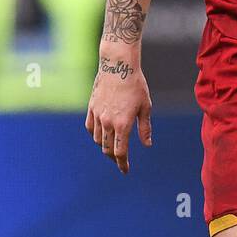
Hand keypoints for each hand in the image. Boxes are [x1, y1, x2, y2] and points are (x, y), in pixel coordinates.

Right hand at [85, 51, 151, 174]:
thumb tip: (147, 145)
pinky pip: (89, 127)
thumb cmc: (135, 85)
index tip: (125, 170)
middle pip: (107, 149)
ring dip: (104, 147)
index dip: (123, 164)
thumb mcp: (145, 107)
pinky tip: (100, 135)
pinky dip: (94, 134)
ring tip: (112, 148)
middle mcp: (107, 122)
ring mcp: (97, 115)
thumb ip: (145, 128)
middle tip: (121, 161)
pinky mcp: (91, 107)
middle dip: (114, 158)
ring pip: (97, 139)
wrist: (118, 65)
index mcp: (122, 124)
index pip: (120, 152)